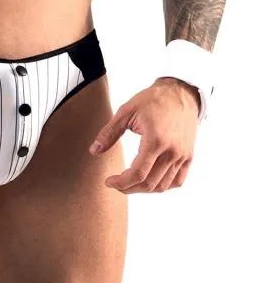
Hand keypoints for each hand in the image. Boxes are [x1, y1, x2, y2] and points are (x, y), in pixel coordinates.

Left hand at [88, 77, 199, 192]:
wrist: (179, 93)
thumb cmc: (153, 100)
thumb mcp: (127, 111)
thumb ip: (109, 132)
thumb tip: (94, 151)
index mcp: (155, 140)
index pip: (138, 173)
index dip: (121, 182)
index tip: (109, 181)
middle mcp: (171, 151)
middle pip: (149, 184)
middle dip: (129, 188)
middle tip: (116, 183)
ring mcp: (182, 155)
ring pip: (163, 186)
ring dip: (144, 189)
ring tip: (130, 183)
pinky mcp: (188, 156)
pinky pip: (177, 181)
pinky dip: (163, 186)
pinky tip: (150, 180)